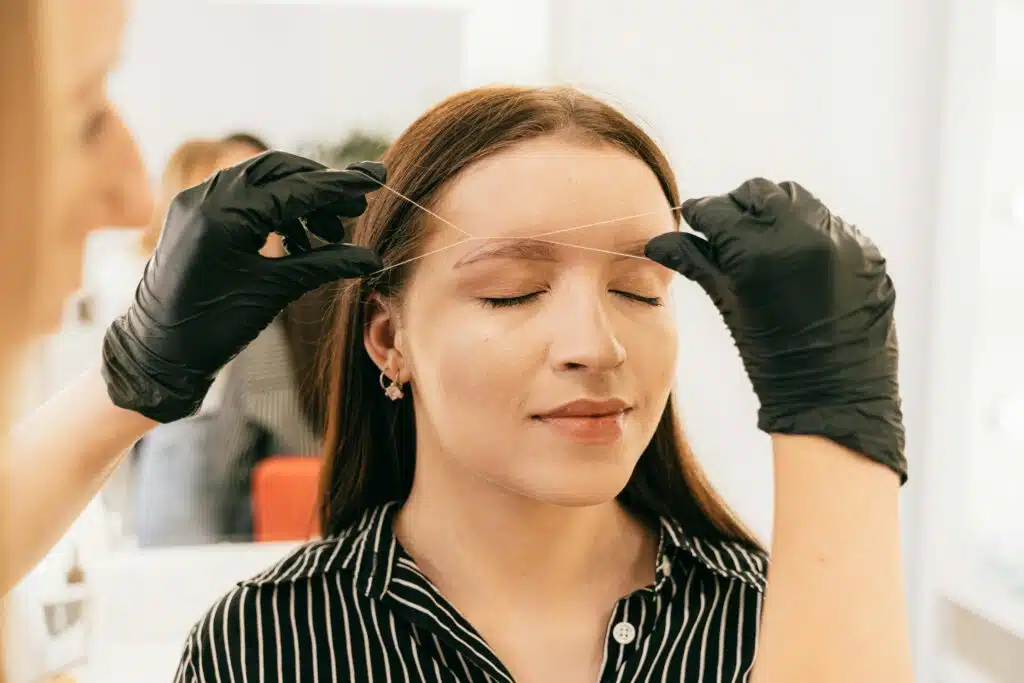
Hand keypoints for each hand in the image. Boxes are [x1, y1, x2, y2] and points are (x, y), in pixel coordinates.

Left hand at [102, 151, 383, 422]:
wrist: (156, 352)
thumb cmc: (213, 326)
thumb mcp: (274, 291)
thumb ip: (323, 265)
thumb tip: (371, 258)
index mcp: (224, 214)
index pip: (294, 188)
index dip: (338, 186)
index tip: (374, 180)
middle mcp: (206, 196)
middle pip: (277, 169)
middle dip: (319, 186)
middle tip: (355, 207)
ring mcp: (196, 202)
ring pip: (260, 180)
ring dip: (299, 200)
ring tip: (329, 233)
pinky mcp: (193, 214)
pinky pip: (241, 196)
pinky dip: (274, 210)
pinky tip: (298, 239)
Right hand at [645, 178, 905, 480]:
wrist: (834, 397)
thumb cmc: (772, 360)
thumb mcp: (729, 306)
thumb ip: (696, 263)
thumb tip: (658, 241)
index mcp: (759, 251)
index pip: (717, 209)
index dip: (700, 212)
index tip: (693, 217)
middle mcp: (804, 235)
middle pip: (760, 193)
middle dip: (739, 207)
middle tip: (728, 229)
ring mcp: (842, 240)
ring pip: (799, 201)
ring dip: (777, 214)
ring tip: (768, 243)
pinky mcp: (869, 251)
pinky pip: (832, 226)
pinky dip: (811, 236)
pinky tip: (802, 265)